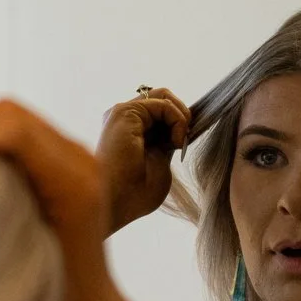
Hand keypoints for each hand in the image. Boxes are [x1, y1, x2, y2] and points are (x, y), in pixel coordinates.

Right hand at [95, 87, 190, 231]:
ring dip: (181, 117)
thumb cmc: (135, 194)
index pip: (161, 112)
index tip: (182, 146)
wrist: (117, 203)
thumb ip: (166, 142)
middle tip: (184, 142)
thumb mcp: (159, 162)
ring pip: (163, 96)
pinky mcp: (125, 112)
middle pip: (162, 98)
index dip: (178, 123)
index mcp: (129, 131)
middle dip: (181, 115)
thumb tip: (182, 128)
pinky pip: (163, 104)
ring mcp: (122, 113)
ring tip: (180, 142)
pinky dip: (177, 120)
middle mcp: (123, 119)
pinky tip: (175, 141)